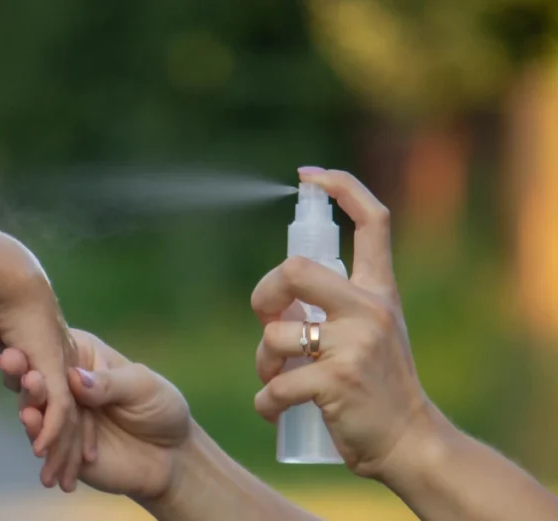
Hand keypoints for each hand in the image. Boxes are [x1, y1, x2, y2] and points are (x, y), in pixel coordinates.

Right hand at [0, 320, 191, 500]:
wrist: (172, 457)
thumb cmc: (161, 408)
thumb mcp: (141, 387)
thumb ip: (109, 383)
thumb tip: (74, 378)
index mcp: (81, 357)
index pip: (50, 346)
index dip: (28, 340)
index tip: (7, 332)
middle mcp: (64, 383)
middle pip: (34, 372)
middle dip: (17, 365)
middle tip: (10, 357)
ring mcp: (60, 414)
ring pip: (33, 405)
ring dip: (26, 400)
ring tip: (26, 400)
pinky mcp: (60, 446)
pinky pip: (44, 441)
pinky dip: (38, 435)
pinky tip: (32, 432)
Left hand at [251, 166, 435, 478]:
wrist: (410, 442)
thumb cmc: (378, 388)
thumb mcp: (371, 333)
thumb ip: (334, 306)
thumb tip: (275, 297)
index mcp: (380, 292)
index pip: (373, 221)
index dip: (342, 186)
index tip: (309, 175)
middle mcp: (370, 310)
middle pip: (295, 270)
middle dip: (263, 296)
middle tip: (267, 321)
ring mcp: (355, 345)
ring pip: (275, 335)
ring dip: (262, 362)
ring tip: (276, 379)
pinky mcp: (337, 383)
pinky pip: (275, 384)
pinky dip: (264, 401)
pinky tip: (273, 410)